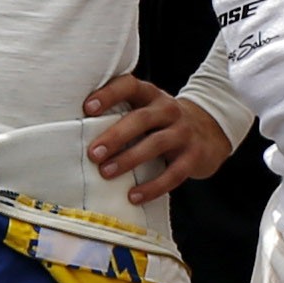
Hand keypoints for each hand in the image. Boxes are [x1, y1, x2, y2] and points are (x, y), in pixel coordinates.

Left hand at [80, 73, 235, 200]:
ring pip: (156, 144)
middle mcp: (168, 109)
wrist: (210, 131)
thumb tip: (73, 132)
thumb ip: (119, 114)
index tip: (87, 108)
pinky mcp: (194, 156)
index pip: (129, 86)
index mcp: (150, 95)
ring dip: (129, 159)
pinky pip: (174, 172)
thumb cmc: (161, 122)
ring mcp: (184, 132)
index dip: (109, 94)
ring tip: (106, 173)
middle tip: (93, 153)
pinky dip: (153, 186)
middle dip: (115, 136)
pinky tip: (134, 196)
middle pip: (141, 119)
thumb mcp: (145, 110)